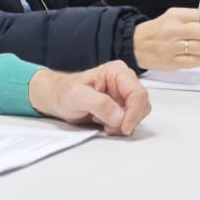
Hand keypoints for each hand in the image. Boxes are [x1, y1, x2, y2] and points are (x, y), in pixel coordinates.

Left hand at [28, 61, 150, 134]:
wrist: (56, 98)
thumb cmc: (64, 92)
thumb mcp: (77, 96)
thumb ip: (99, 104)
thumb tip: (119, 116)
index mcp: (117, 72)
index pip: (138, 93)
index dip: (134, 112)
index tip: (123, 127)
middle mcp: (124, 81)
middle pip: (142, 104)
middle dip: (128, 119)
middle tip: (109, 127)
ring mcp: (124, 94)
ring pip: (138, 113)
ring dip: (123, 123)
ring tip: (103, 123)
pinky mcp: (122, 106)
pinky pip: (130, 119)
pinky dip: (119, 126)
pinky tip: (104, 123)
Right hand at [131, 7, 199, 71]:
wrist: (136, 44)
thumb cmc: (158, 30)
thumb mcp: (173, 16)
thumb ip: (193, 17)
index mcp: (176, 16)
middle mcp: (174, 31)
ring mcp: (172, 48)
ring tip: (199, 46)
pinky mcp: (171, 62)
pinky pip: (195, 61)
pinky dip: (198, 59)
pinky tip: (192, 55)